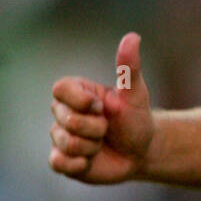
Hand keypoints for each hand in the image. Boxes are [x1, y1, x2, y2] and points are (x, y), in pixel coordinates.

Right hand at [49, 32, 154, 184]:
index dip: (80, 100)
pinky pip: (59, 162)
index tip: (101, 106)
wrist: (141, 152)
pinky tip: (92, 160)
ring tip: (101, 144)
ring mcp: (61, 137)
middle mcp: (63, 112)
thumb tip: (133, 37)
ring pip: (66, 143)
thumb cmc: (136, 119)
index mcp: (76, 92)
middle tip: (107, 128)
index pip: (59, 89)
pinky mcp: (62, 160)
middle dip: (96, 127)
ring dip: (92, 146)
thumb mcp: (136, 93)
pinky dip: (80, 163)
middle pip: (66, 119)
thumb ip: (129, 67)